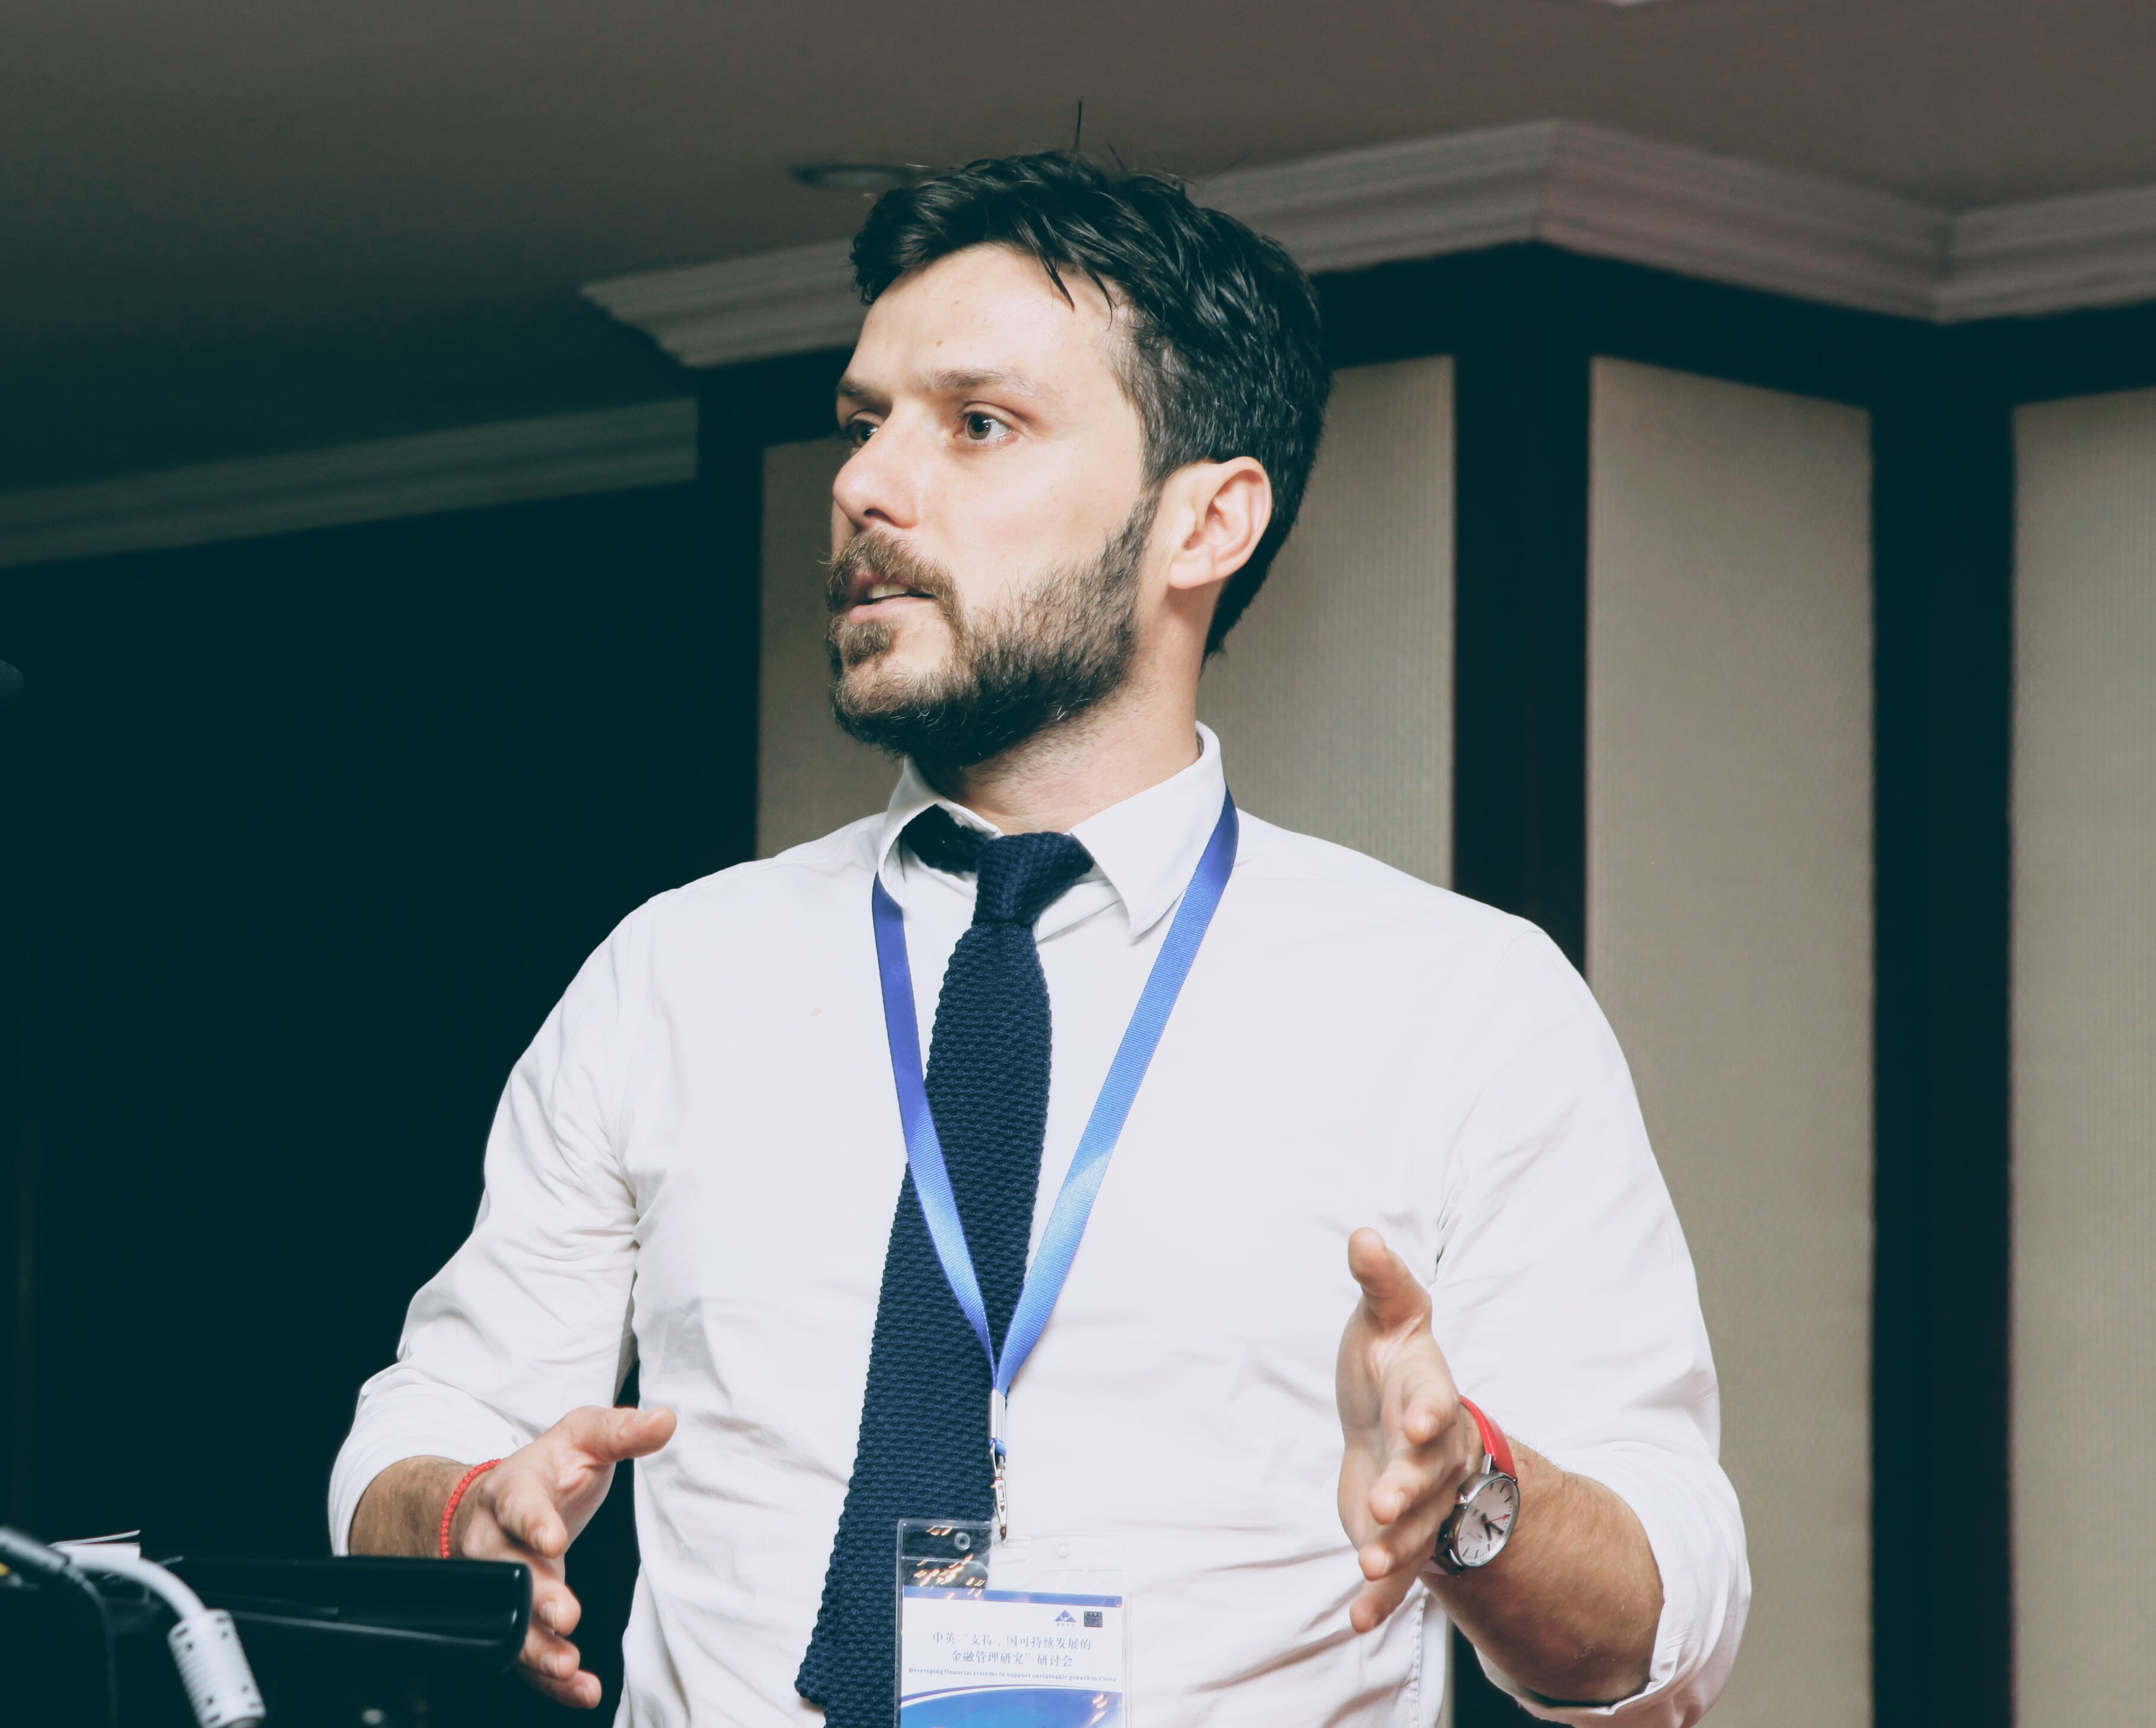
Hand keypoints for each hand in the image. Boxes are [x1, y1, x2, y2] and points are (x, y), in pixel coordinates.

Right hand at [448, 1404, 676, 1707]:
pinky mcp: (512, 1618)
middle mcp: (493, 1541)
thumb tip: (665, 1420)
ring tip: (567, 1665)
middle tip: (564, 1612)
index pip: (518, 1504)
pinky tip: (579, 1688)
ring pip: (506, 1621)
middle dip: (533, 1595)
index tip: (553, 1539)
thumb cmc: (545, 1470)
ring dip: (535, 1647)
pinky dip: (547, 1677)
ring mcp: (497, 1585)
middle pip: (506, 1571)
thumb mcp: (581, 1438)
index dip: (533, 1522)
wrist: (492, 1504)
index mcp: (511, 1490)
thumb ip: (619, 1431)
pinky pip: (522, 1652)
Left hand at [1335, 1228, 1479, 1632]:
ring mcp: (1419, 1501)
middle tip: (1383, 1504)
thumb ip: (1381, 1283)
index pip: (1434, 1404)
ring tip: (1369, 1565)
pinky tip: (1357, 1620)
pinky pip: (1397, 1571)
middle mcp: (1432, 1454)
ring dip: (1395, 1549)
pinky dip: (1379, 1596)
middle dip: (1407, 1489)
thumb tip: (1363, 1235)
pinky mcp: (1399, 1535)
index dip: (1426, 1412)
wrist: (1397, 1424)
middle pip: (1426, 1474)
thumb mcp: (1387, 1317)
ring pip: (1416, 1528)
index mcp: (1429, 1397)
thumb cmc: (1391, 1364)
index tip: (1415, 1421)